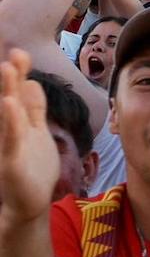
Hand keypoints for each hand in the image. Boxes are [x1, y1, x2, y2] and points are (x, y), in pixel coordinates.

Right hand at [0, 49, 58, 222]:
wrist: (27, 204)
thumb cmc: (31, 167)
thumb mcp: (36, 132)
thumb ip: (33, 109)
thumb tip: (32, 82)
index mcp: (16, 123)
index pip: (17, 94)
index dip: (19, 74)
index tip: (20, 53)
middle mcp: (8, 131)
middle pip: (9, 99)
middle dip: (10, 77)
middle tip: (14, 54)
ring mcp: (6, 145)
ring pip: (7, 115)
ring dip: (7, 91)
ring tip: (8, 68)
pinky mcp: (9, 161)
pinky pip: (11, 139)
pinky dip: (11, 122)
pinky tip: (10, 104)